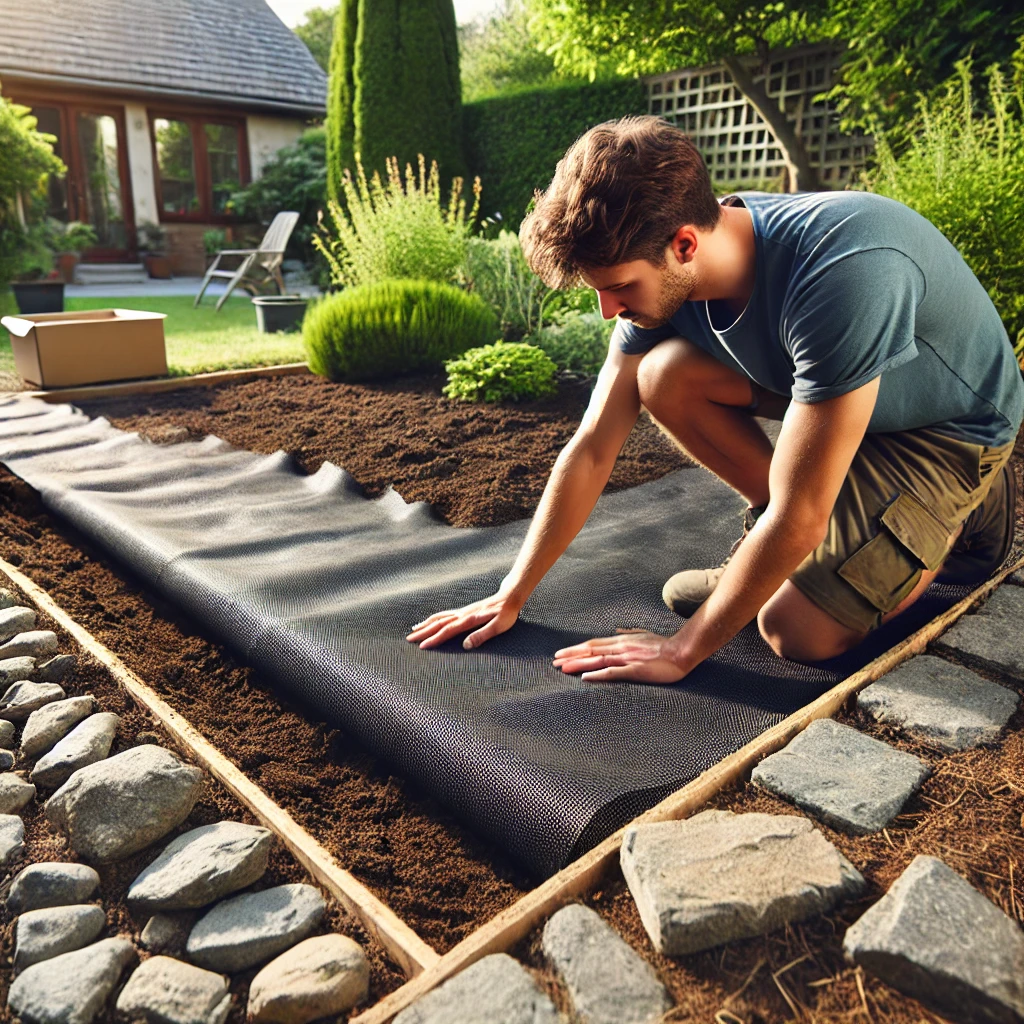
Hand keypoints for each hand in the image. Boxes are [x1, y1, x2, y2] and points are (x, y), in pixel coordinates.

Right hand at [406, 591, 521, 650]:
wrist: (509, 597)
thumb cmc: (507, 613)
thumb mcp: (499, 626)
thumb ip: (482, 635)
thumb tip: (466, 646)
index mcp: (469, 620)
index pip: (448, 631)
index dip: (434, 639)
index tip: (422, 646)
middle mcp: (462, 614)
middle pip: (439, 623)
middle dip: (423, 632)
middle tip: (409, 639)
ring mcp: (462, 611)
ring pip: (440, 618)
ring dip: (426, 624)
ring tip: (414, 630)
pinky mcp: (464, 611)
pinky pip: (445, 615)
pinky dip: (434, 618)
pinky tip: (431, 621)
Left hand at [552, 629, 687, 683]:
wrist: (682, 651)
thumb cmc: (664, 645)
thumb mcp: (644, 634)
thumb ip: (629, 632)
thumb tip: (617, 629)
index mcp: (622, 640)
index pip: (593, 644)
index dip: (576, 648)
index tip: (562, 653)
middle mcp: (621, 647)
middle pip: (590, 650)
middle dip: (571, 656)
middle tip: (554, 662)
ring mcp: (627, 658)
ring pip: (597, 660)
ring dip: (579, 664)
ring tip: (563, 669)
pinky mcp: (635, 670)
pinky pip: (613, 672)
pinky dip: (597, 674)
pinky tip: (585, 678)